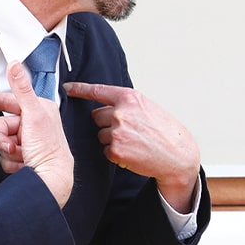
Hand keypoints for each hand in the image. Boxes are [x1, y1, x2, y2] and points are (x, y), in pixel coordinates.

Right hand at [0, 61, 74, 206]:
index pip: (8, 100)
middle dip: (2, 138)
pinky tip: (24, 163)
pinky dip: (11, 162)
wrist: (50, 178)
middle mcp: (34, 124)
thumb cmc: (48, 148)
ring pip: (1, 142)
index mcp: (39, 110)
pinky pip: (4, 156)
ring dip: (7, 151)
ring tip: (22, 155)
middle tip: (13, 146)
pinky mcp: (23, 156)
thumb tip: (15, 65)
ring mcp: (28, 141)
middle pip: (0, 125)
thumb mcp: (33, 114)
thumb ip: (22, 89)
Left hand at [64, 82, 201, 210]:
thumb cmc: (166, 131)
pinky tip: (133, 152)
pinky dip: (116, 153)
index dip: (79, 89)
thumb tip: (104, 107)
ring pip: (101, 134)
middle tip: (128, 129)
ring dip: (112, 139)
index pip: (97, 91)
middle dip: (107, 122)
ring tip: (134, 142)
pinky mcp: (115, 151)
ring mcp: (117, 132)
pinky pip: (106, 150)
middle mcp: (121, 113)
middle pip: (96, 116)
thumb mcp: (148, 108)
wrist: (178, 155)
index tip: (67, 88)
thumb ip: (126, 104)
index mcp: (130, 98)